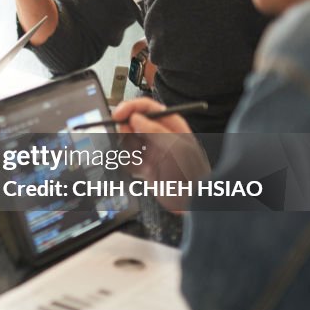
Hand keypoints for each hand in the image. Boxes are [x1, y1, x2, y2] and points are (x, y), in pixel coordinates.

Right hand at [112, 98, 207, 212]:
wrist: (191, 202)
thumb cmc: (192, 174)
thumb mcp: (175, 147)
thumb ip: (154, 130)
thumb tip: (135, 118)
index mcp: (170, 125)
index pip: (147, 107)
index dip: (130, 108)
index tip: (117, 114)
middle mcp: (159, 136)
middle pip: (133, 122)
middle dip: (126, 130)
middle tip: (124, 136)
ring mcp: (151, 150)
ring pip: (128, 140)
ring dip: (128, 149)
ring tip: (140, 159)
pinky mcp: (145, 166)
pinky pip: (128, 159)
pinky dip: (129, 163)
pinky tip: (141, 169)